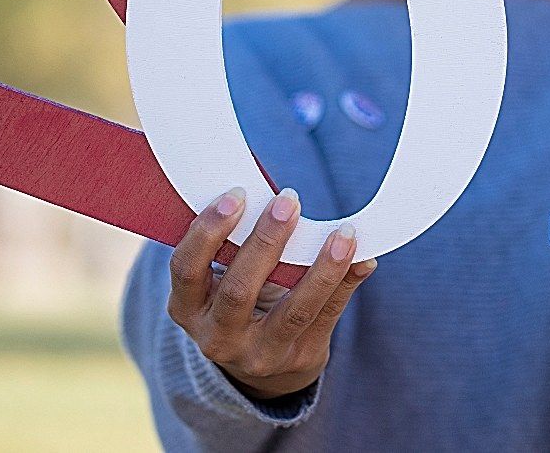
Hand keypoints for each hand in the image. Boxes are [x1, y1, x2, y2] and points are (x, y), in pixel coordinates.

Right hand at [167, 186, 377, 399]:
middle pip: (239, 291)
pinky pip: (326, 318)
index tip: (236, 195)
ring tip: (343, 233)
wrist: (261, 361)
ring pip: (293, 311)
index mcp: (187, 308)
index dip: (208, 232)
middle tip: (288, 200)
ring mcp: (259, 354)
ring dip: (321, 268)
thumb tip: (270, 188)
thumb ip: (234, 241)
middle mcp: (217, 338)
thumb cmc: (239, 295)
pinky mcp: (299, 358)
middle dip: (266, 241)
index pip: (187, 269)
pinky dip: (346, 284)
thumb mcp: (220, 277)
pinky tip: (362, 259)